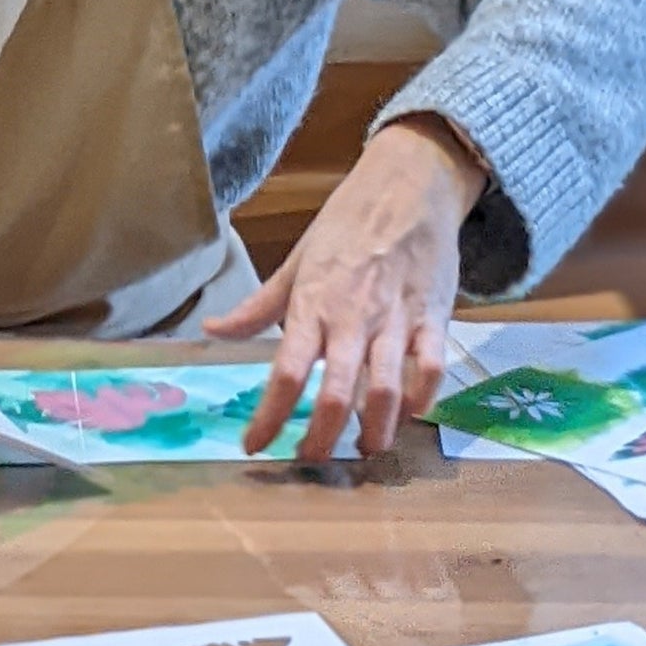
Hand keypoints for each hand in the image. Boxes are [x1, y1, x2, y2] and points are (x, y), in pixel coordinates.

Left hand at [204, 114, 485, 460]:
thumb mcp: (296, 260)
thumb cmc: (346, 222)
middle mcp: (352, 318)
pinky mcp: (434, 318)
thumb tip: (211, 330)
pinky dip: (424, 398)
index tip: (254, 446)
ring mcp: (395, 319)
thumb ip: (258, 305)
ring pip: (386, 389)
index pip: (284, 371)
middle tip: (312, 460)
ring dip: (376, 430)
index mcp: (312, 304)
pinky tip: (410, 413)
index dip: (269, 416)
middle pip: (336, 392)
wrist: (407, 185)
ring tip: (365, 450)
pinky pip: (432, 368)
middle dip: (323, 438)